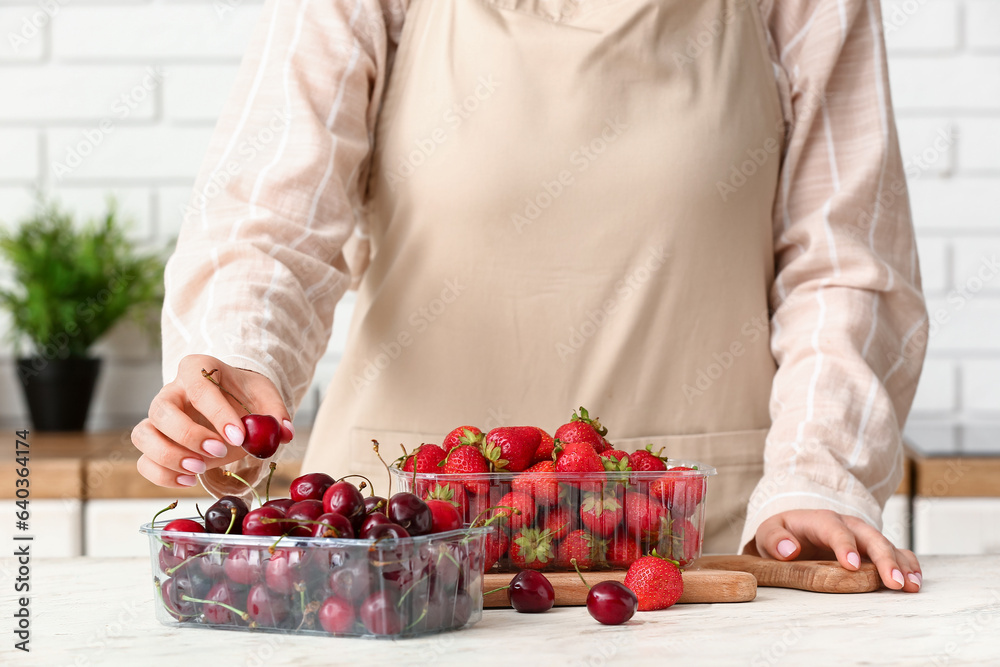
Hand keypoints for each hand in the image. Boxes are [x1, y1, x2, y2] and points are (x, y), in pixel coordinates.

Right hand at [132, 354, 292, 487]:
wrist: (229, 401)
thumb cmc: (244, 396)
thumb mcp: (265, 396)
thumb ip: (276, 413)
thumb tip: (285, 433)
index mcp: (197, 369)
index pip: (200, 388)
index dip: (218, 414)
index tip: (239, 437)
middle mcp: (171, 391)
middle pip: (161, 410)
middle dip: (189, 436)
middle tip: (220, 452)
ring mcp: (157, 417)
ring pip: (143, 435)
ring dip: (169, 457)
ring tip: (200, 470)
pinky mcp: (154, 442)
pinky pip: (143, 461)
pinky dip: (161, 475)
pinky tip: (189, 480)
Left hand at [746, 509, 921, 591]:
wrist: (794, 532)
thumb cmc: (783, 535)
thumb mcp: (769, 533)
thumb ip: (774, 539)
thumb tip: (788, 550)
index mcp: (820, 520)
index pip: (834, 529)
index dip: (844, 545)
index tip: (852, 566)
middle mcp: (848, 525)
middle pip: (869, 537)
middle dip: (883, 559)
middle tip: (893, 582)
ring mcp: (863, 536)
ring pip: (887, 545)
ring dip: (901, 564)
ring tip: (910, 586)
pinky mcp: (873, 549)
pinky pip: (896, 553)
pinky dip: (908, 565)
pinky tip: (915, 581)